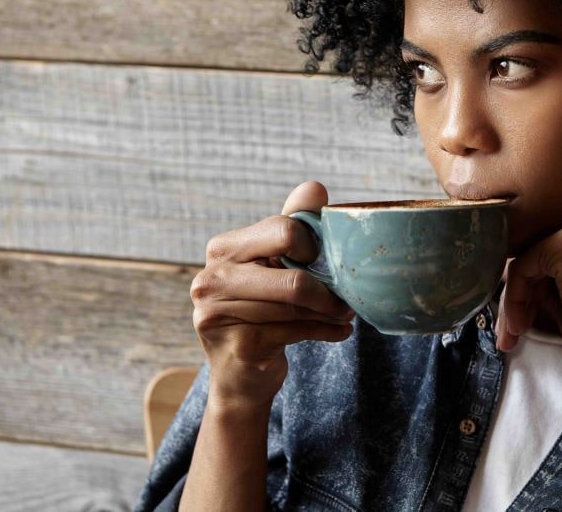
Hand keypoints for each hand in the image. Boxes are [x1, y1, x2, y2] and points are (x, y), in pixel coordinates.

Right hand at [190, 181, 355, 410]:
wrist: (241, 374)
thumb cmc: (262, 309)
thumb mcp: (274, 264)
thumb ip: (293, 224)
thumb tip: (315, 187)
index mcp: (223, 248)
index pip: (283, 230)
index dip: (314, 245)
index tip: (325, 260)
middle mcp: (212, 278)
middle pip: (293, 276)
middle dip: (330, 289)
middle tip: (349, 297)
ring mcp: (219, 314)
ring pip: (298, 307)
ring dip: (332, 312)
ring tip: (346, 314)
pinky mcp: (237, 345)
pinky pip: (297, 331)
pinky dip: (327, 331)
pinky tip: (339, 332)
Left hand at [495, 205, 561, 379]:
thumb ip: (547, 273)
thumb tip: (511, 273)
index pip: (548, 245)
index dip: (532, 280)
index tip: (523, 311)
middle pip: (535, 250)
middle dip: (519, 291)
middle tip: (513, 327)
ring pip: (524, 260)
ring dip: (513, 300)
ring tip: (515, 332)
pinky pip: (521, 267)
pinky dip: (514, 299)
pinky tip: (522, 324)